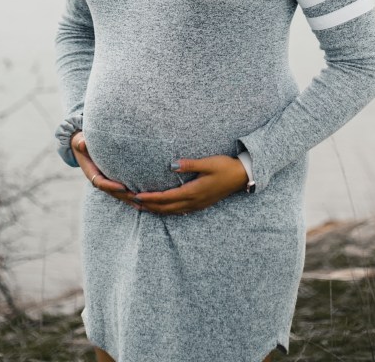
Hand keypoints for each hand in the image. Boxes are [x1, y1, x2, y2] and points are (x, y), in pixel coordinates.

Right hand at [70, 132, 140, 210]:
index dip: (111, 186)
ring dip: (130, 199)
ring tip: (143, 204)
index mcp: (91, 172)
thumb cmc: (81, 142)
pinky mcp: (112, 180)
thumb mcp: (79, 141)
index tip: (123, 187)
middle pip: (112, 192)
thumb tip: (82, 144)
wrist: (81, 146)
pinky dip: (131, 196)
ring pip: (118, 194)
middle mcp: (99, 180)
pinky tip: (143, 201)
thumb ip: (80, 143)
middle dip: (124, 196)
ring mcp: (106, 181)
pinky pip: (121, 190)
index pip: (101, 183)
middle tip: (137, 198)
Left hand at [133, 154, 247, 215]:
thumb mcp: (208, 163)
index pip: (166, 197)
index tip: (136, 196)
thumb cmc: (225, 167)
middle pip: (165, 208)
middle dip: (148, 206)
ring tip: (142, 207)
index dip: (150, 197)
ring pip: (171, 212)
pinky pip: (179, 211)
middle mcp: (193, 202)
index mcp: (193, 192)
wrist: (241, 177)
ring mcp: (197, 205)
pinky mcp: (199, 205)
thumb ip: (190, 164)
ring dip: (156, 210)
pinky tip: (161, 209)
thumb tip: (171, 165)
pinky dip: (166, 211)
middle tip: (132, 202)